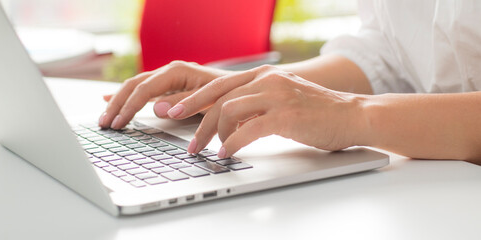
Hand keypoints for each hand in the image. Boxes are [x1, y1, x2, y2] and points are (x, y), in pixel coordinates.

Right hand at [99, 61, 229, 128]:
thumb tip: (155, 108)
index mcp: (177, 71)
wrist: (242, 88)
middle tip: (104, 123)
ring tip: (105, 118)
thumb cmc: (229, 94)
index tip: (119, 123)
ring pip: (135, 87)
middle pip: (133, 85)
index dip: (129, 107)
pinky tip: (108, 100)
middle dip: (117, 104)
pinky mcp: (168, 86)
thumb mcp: (209, 100)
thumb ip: (183, 103)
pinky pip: (142, 90)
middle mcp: (169, 71)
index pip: (144, 89)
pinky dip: (125, 96)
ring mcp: (168, 78)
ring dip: (118, 102)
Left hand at [166, 65, 369, 157]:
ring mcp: (276, 95)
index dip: (194, 100)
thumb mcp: (281, 101)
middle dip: (196, 120)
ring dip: (215, 134)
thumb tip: (228, 122)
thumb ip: (256, 105)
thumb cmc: (317, 113)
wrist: (352, 115)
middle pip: (218, 97)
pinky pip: (248, 129)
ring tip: (213, 151)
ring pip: (228, 111)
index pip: (218, 85)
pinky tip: (228, 153)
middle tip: (190, 143)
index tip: (177, 114)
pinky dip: (233, 143)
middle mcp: (266, 80)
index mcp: (263, 76)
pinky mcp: (285, 115)